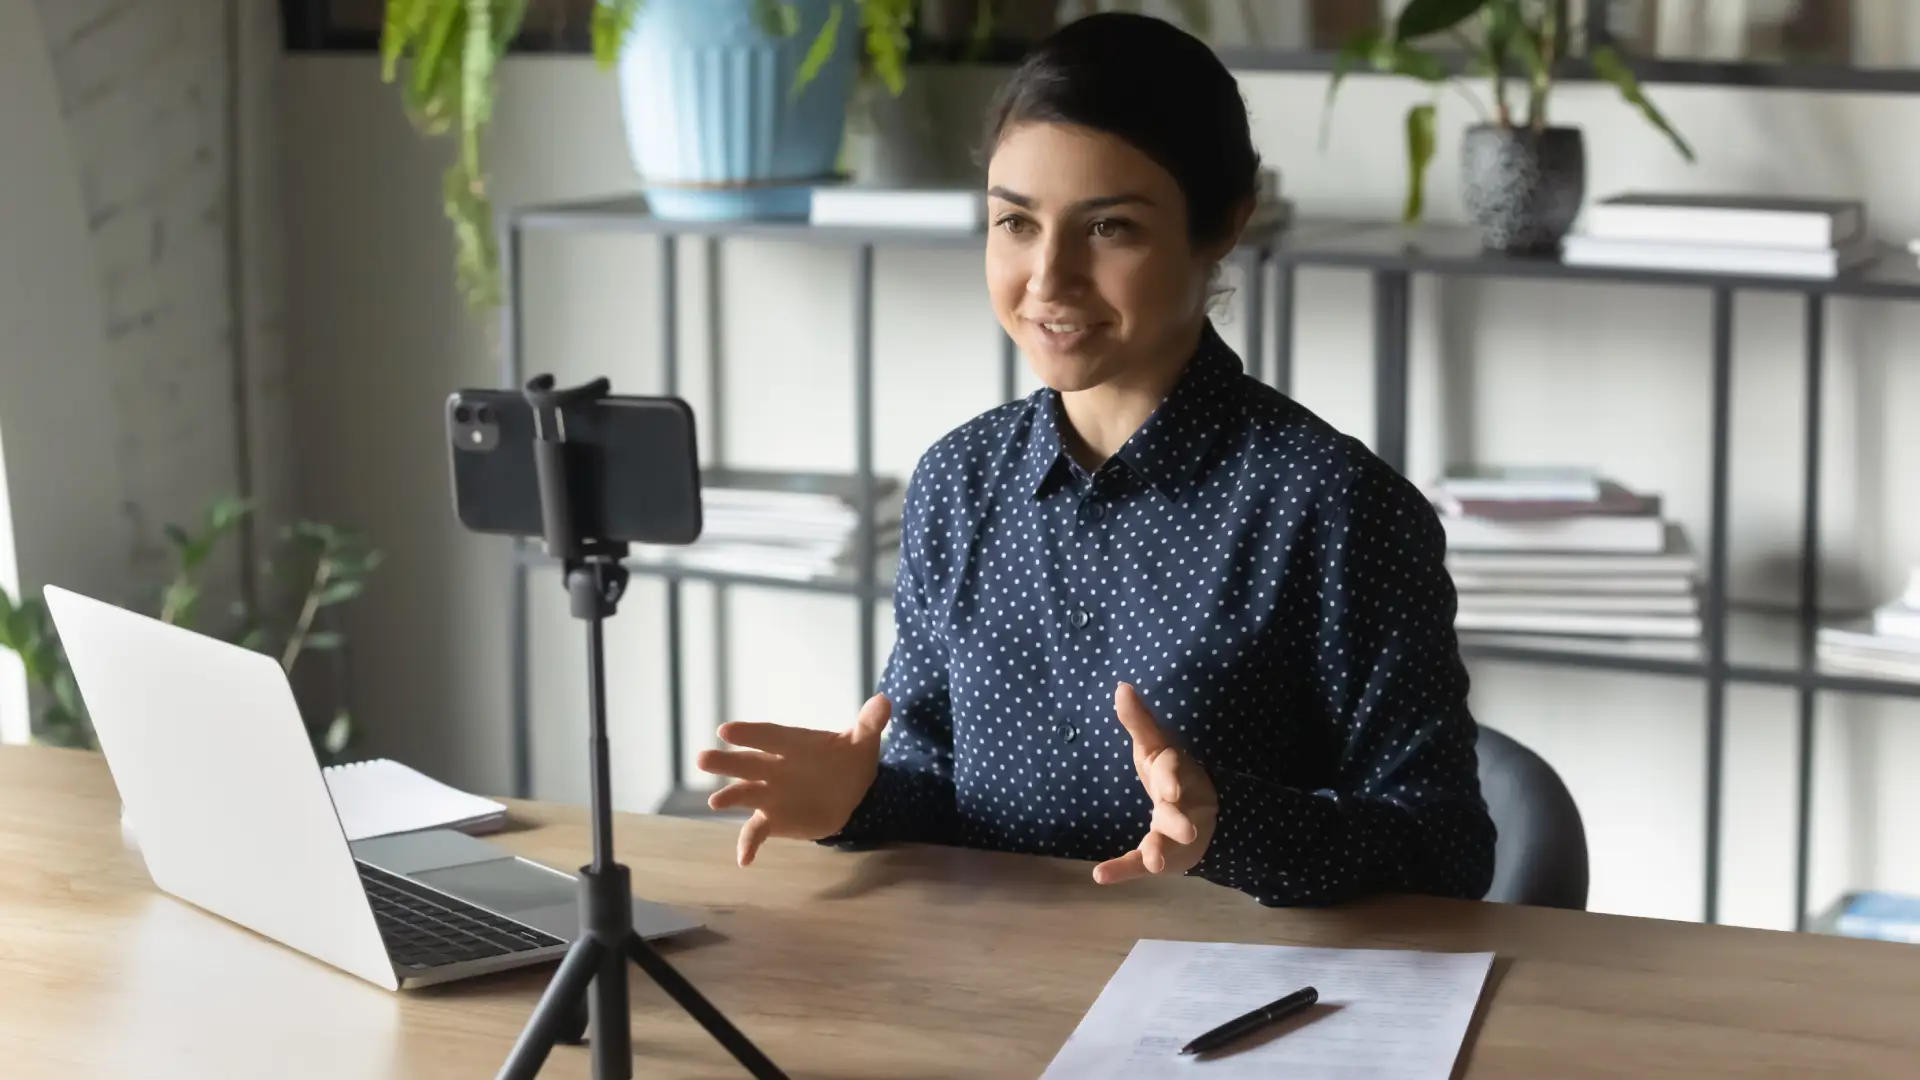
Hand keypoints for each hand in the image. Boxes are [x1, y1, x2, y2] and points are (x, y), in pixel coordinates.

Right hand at [694, 693, 891, 867]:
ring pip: (745, 794)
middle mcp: (773, 766)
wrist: (851, 789)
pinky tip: (744, 860)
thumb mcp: (863, 741)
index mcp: (790, 743)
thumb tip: (885, 701)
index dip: (749, 734)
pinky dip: (749, 844)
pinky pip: (756, 831)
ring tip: (715, 802)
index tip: (725, 730)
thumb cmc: (849, 758)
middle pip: (746, 763)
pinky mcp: (773, 818)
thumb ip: (870, 723)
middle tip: (702, 759)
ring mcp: (770, 793)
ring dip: (729, 797)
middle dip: (726, 762)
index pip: (767, 736)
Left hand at [1092, 682, 1217, 885]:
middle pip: (1176, 813)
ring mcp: (1167, 834)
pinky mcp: (1158, 856)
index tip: (1168, 786)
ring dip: (1160, 850)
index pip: (1173, 772)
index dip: (1171, 777)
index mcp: (1173, 776)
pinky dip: (1120, 871)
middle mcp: (1176, 807)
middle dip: (1178, 819)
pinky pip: (1136, 864)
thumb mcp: (1154, 748)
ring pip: (1164, 842)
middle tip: (1187, 830)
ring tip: (1155, 861)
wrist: (1204, 818)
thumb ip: (1139, 721)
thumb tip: (1121, 685)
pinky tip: (1099, 876)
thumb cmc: (1170, 776)